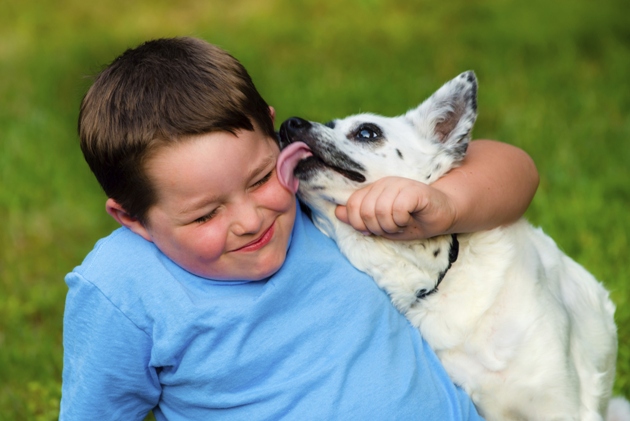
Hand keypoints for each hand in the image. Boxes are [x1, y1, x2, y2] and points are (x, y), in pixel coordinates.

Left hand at [334, 176, 456, 239]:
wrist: (441, 215)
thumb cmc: (411, 220)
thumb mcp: (381, 224)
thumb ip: (359, 218)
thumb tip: (337, 212)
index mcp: (373, 189)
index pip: (352, 205)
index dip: (359, 224)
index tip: (373, 230)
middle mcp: (384, 183)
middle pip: (365, 211)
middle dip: (377, 228)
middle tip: (392, 228)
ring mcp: (399, 184)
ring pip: (380, 211)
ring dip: (391, 226)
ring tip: (401, 224)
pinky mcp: (414, 190)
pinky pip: (397, 209)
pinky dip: (402, 221)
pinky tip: (409, 219)